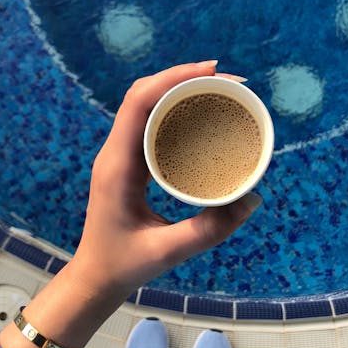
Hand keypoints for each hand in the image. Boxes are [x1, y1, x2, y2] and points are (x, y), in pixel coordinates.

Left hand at [71, 60, 261, 296]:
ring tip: (219, 91)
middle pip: (144, 95)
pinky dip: (174, 112)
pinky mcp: (128, 164)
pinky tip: (200, 118)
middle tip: (228, 82)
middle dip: (183, 79)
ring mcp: (119, 156)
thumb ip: (209, 229)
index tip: (212, 71)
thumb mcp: (168, 251)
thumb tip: (252, 200)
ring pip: (145, 106)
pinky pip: (149, 125)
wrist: (95, 276)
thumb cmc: (124, 265)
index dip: (173, 78)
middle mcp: (115, 153)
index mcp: (118, 165)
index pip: (138, 102)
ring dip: (178, 92)